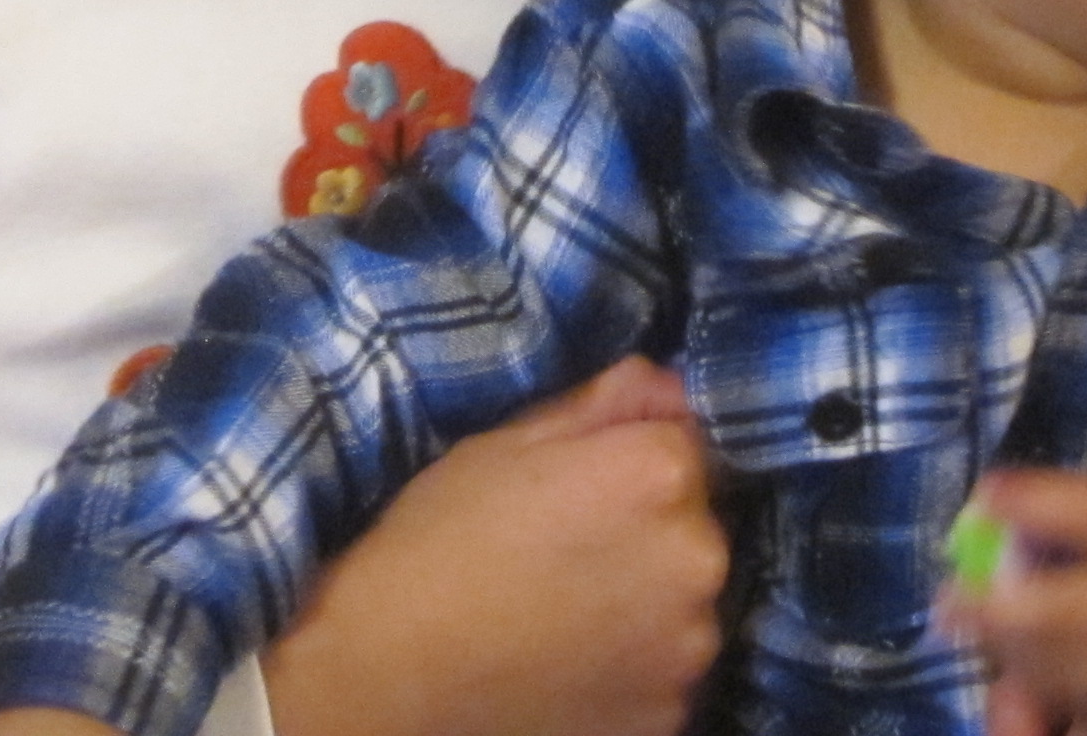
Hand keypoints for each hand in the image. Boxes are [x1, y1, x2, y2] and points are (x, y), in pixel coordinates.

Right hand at [262, 355, 724, 735]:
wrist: (388, 674)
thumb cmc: (436, 543)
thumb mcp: (503, 445)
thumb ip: (598, 406)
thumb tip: (664, 383)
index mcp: (657, 473)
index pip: (683, 442)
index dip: (629, 459)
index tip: (579, 487)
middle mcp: (697, 557)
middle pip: (693, 524)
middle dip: (648, 530)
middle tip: (564, 553)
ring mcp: (688, 647)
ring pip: (683, 603)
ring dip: (647, 602)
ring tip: (562, 614)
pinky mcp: (671, 715)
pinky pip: (666, 672)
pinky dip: (632, 667)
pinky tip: (567, 662)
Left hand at [956, 366, 1086, 735]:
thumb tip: (1013, 510)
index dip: (1031, 501)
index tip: (982, 492)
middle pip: (1067, 610)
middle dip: (999, 609)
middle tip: (944, 601)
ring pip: (1082, 672)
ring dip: (1023, 657)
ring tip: (977, 635)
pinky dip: (1070, 691)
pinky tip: (1035, 677)